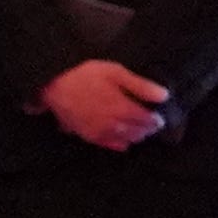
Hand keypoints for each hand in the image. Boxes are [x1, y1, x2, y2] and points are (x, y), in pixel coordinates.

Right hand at [44, 54, 176, 151]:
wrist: (53, 84)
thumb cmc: (85, 75)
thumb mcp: (115, 72)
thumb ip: (140, 86)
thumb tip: (164, 96)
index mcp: (123, 109)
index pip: (148, 120)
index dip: (156, 119)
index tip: (160, 116)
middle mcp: (114, 125)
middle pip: (139, 132)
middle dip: (147, 128)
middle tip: (151, 122)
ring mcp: (100, 133)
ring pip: (126, 140)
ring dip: (135, 136)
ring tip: (138, 129)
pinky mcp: (88, 136)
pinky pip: (109, 145)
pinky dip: (119, 144)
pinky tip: (122, 140)